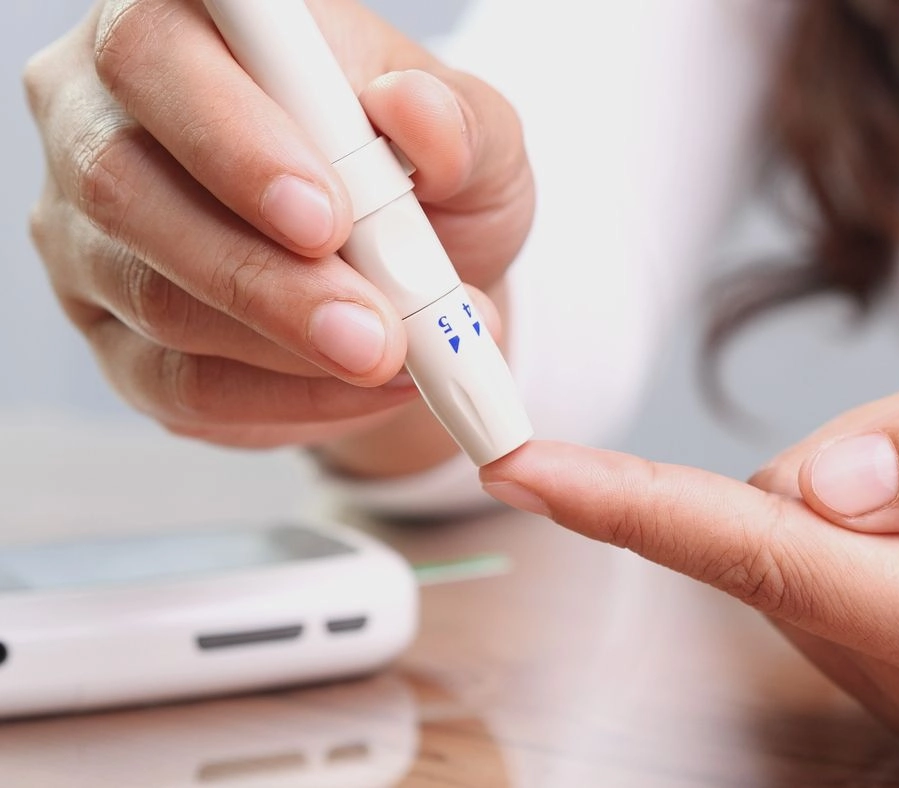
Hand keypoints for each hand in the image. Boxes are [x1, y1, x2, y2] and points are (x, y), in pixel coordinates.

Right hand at [25, 0, 531, 462]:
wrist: (424, 277)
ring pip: (155, 299)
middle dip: (264, 276)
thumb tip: (413, 111)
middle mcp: (104, 117)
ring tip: (396, 358)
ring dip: (287, 347)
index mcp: (184, 26)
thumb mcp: (476, 140)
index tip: (329, 217)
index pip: (156, 52)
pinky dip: (288, 401)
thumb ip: (458, 123)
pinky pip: (179, 386)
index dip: (232, 137)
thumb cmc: (427, 179)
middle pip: (125, 187)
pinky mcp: (114, 334)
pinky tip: (361, 391)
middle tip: (374, 330)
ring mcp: (93, 232)